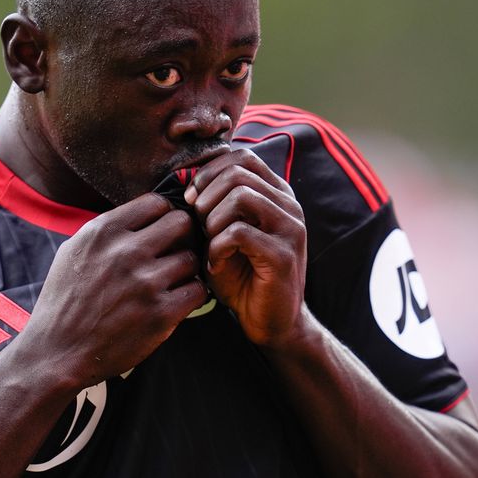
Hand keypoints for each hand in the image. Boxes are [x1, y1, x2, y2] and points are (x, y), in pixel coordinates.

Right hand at [20, 193, 207, 388]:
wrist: (57, 352)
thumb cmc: (64, 302)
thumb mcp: (74, 251)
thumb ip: (107, 230)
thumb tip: (141, 216)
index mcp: (103, 232)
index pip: (157, 203)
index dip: (163, 216)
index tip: (161, 231)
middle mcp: (126, 252)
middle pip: (181, 223)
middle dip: (181, 237)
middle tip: (173, 253)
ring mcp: (145, 283)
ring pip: (191, 259)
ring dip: (185, 270)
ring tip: (170, 282)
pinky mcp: (161, 314)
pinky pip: (197, 290)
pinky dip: (191, 295)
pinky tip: (176, 300)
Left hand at [185, 149, 306, 346]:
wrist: (269, 321)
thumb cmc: (241, 275)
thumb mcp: (223, 232)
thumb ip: (213, 205)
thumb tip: (186, 182)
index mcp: (275, 193)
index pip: (241, 157)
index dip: (209, 172)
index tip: (192, 199)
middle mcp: (288, 204)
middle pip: (237, 172)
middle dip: (206, 196)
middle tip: (198, 225)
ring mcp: (291, 228)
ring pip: (240, 196)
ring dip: (212, 220)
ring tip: (209, 244)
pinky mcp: (283, 254)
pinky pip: (239, 232)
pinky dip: (217, 246)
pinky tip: (217, 263)